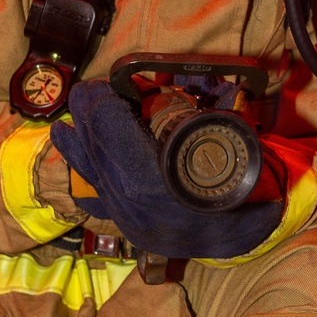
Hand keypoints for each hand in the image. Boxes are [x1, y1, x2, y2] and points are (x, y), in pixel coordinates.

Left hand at [50, 80, 282, 258]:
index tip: (104, 83)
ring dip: (78, 143)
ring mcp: (127, 218)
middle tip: (92, 93)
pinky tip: (72, 158)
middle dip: (88, 115)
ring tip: (65, 126)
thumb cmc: (245, 185)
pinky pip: (95, 196)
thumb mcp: (226, 142)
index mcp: (154, 180)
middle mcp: (132, 202)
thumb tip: (177, 82)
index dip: (100, 99)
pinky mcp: (128, 227)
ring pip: (88, 173)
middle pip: (94, 146)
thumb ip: (196, 113)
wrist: (252, 235)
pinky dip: (83, 173)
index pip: (108, 127)